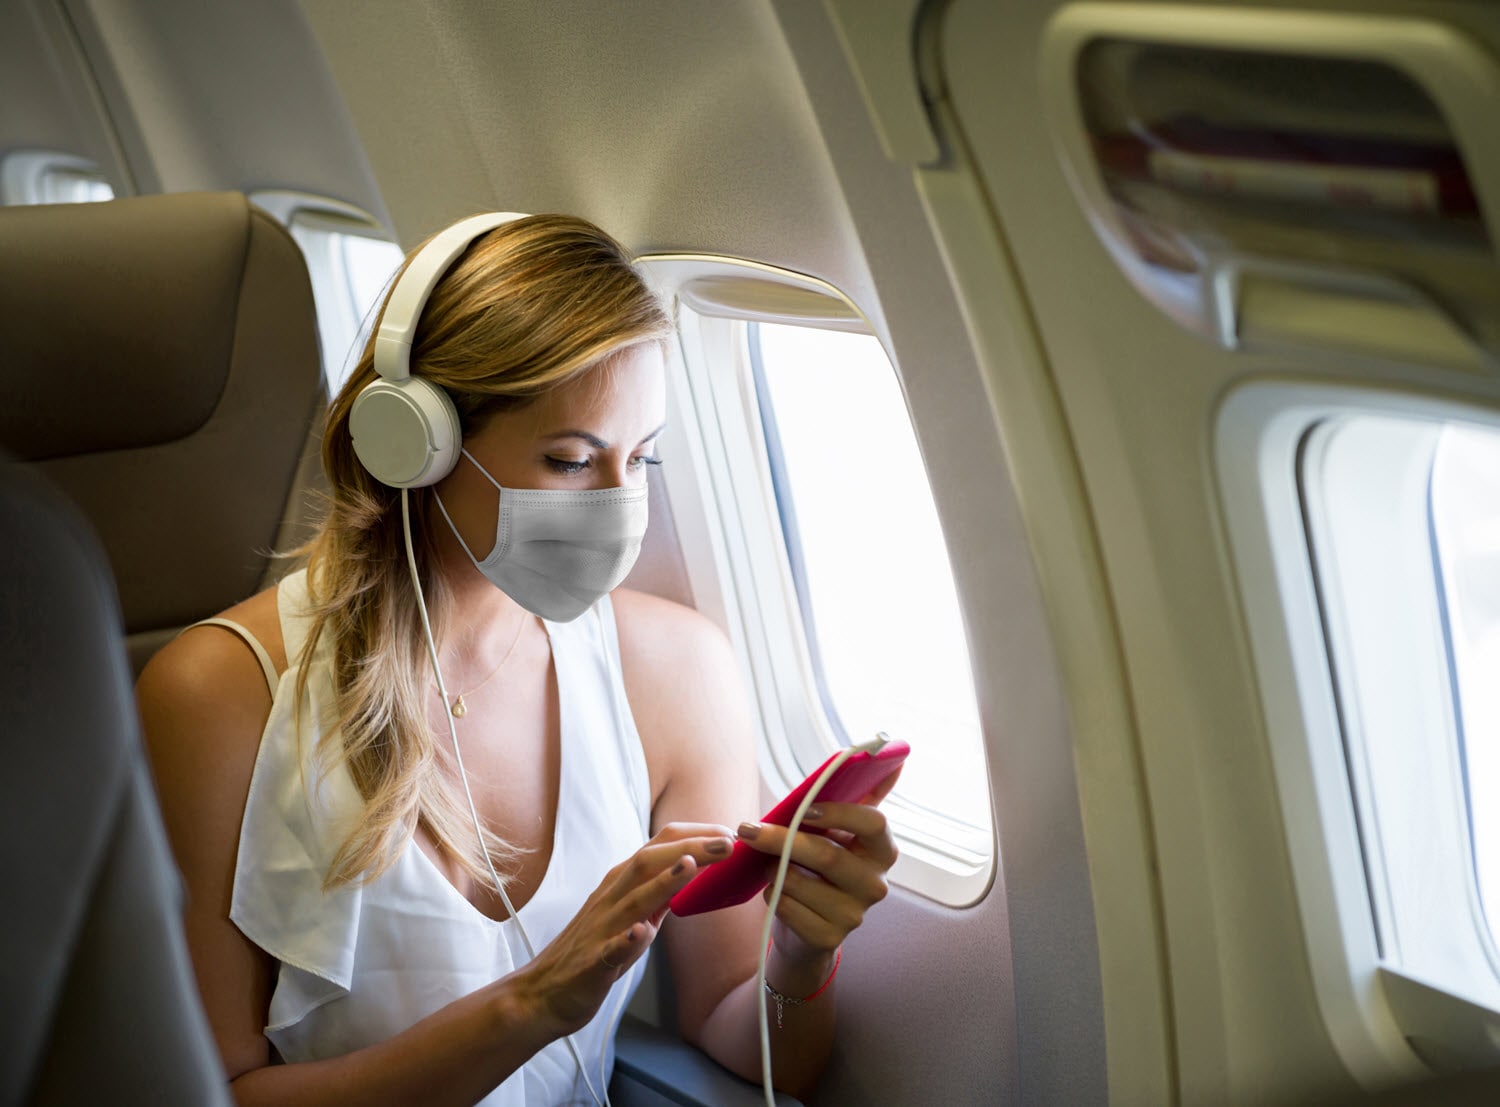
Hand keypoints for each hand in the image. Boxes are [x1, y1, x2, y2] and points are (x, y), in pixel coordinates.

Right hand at [512, 823, 733, 1036]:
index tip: (729, 834)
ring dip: (663, 881)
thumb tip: (695, 871)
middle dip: (690, 848)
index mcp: (621, 884)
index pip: (659, 847)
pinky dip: (626, 940)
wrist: (542, 994)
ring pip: (633, 899)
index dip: (694, 836)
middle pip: (648, 861)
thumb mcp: (632, 915)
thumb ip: (658, 894)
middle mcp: (611, 898)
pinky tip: (642, 933)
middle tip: (729, 841)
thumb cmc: (592, 951)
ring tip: (692, 865)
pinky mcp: (593, 963)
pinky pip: (610, 949)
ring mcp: (601, 929)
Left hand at [736, 768, 901, 963]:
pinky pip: (787, 907)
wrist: (808, 926)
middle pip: (827, 855)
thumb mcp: (841, 830)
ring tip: (768, 864)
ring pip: (800, 882)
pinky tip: (776, 891)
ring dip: (773, 869)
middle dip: (782, 839)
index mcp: (883, 850)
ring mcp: (856, 915)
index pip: (874, 823)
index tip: (804, 809)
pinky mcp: (830, 939)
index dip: (839, 812)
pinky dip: (773, 895)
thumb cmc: (821, 867)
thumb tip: (891, 752)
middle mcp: (876, 884)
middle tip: (747, 828)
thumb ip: (861, 794)